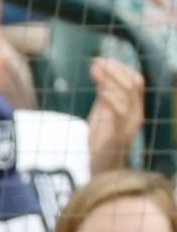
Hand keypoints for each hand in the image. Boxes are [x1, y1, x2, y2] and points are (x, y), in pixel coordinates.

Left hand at [86, 57, 144, 173]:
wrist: (101, 171)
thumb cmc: (101, 142)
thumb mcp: (101, 113)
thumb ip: (103, 95)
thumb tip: (100, 71)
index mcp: (134, 108)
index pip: (135, 80)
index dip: (119, 67)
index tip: (99, 61)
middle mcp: (137, 114)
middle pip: (134, 82)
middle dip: (115, 69)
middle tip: (96, 63)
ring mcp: (131, 125)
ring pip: (128, 93)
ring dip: (110, 78)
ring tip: (94, 71)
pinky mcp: (120, 135)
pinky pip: (120, 112)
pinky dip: (110, 98)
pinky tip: (100, 91)